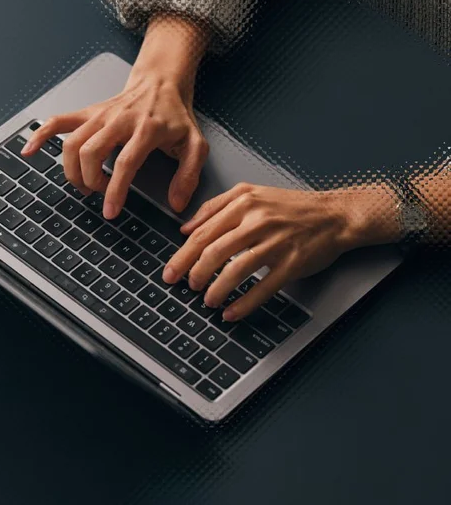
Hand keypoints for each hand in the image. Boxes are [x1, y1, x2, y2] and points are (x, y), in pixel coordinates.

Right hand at [21, 14, 210, 218]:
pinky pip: (58, 122)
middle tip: (100, 195)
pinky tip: (29, 151)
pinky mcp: (88, 113)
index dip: (115, 189)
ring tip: (85, 184)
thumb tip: (176, 203)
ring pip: (73, 143)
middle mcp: (119, 120)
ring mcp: (100, 115)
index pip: (125, 162)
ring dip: (73, 170)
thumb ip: (189, 175)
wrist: (161, 83)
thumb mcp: (195, 145)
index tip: (110, 211)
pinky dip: (40, 135)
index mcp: (146, 129)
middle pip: (91, 152)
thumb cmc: (175, 116)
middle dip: (90, 181)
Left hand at [162, 182, 399, 320]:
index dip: (182, 255)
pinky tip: (231, 312)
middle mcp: (257, 221)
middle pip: (214, 251)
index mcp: (243, 204)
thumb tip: (186, 228)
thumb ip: (215, 206)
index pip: (203, 232)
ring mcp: (276, 243)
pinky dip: (244, 303)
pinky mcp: (292, 263)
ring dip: (216, 289)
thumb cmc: (291, 206)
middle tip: (186, 286)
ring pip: (236, 269)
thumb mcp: (250, 193)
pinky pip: (263, 287)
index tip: (170, 271)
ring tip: (207, 300)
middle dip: (194, 273)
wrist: (334, 215)